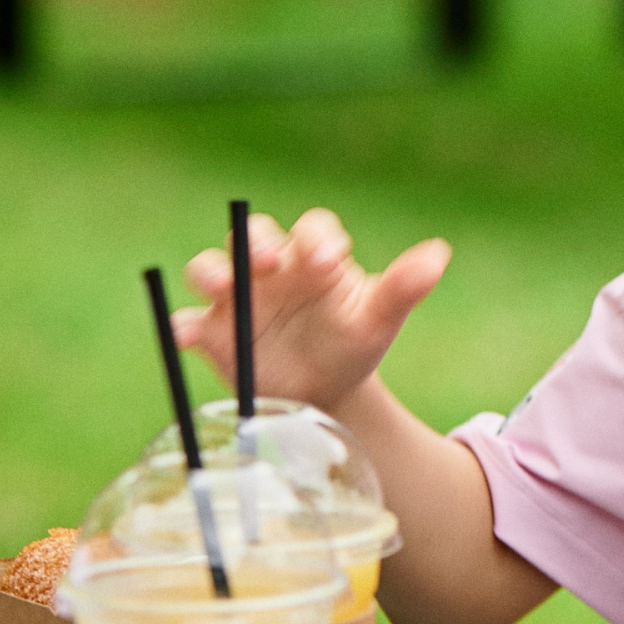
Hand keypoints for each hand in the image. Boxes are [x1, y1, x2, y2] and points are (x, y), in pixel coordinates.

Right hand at [172, 207, 449, 415]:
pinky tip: (185, 336)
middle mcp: (271, 267)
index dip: (316, 240)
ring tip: (223, 284)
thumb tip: (439, 253)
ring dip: (212, 271)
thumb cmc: (352, 344)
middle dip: (256, 243)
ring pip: (211, 267)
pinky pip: (191, 322)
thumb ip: (404, 287)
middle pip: (253, 236)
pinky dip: (184, 325)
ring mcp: (238, 298)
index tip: (326, 261)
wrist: (326, 391)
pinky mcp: (213, 332)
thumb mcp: (379, 319)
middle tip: (267, 261)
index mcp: (314, 255)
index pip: (312, 231)